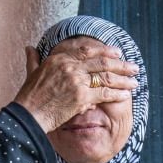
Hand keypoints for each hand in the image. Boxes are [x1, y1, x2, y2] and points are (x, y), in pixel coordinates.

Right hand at [12, 37, 138, 132]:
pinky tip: (126, 95)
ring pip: (106, 77)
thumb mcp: (31, 73)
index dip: (105, 51)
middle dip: (121, 65)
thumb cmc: (29, 97)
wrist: (28, 115)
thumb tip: (29, 48)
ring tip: (135, 81)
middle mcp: (70, 66)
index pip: (88, 50)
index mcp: (59, 58)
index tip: (117, 53)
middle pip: (102, 62)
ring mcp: (76, 81)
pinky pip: (104, 93)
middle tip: (134, 67)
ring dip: (123, 79)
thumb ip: (33, 60)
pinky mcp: (81, 97)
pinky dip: (117, 93)